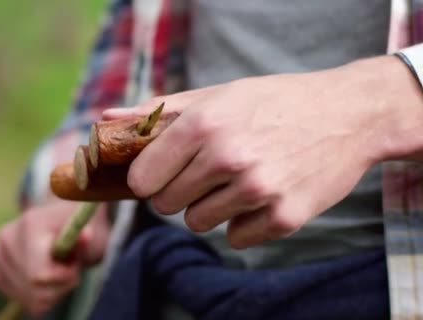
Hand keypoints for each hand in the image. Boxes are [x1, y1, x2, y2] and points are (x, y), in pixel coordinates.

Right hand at [0, 201, 108, 315]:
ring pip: (30, 298)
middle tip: (70, 265)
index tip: (75, 265)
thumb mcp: (89, 230)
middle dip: (61, 284)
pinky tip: (46, 277)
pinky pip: (23, 300)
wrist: (58, 220)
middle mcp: (6, 239)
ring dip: (52, 290)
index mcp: (30, 225)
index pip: (39, 275)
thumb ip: (87, 237)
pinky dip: (39, 295)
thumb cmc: (76, 226)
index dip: (63, 278)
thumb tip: (86, 236)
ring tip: (58, 268)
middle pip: (35, 289)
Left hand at [104, 55, 422, 248]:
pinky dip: (244, 222)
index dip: (148, 179)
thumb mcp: (217, 95)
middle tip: (206, 172)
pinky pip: (236, 239)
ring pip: (198, 224)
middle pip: (167, 205)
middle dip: (178, 191)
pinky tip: (263, 196)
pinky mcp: (284, 217)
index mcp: (203, 125)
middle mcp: (228, 158)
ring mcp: (258, 190)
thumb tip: (106, 119)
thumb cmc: (273, 101)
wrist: (347, 114)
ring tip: (237, 180)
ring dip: (210, 207)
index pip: (142, 180)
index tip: (160, 174)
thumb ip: (158, 111)